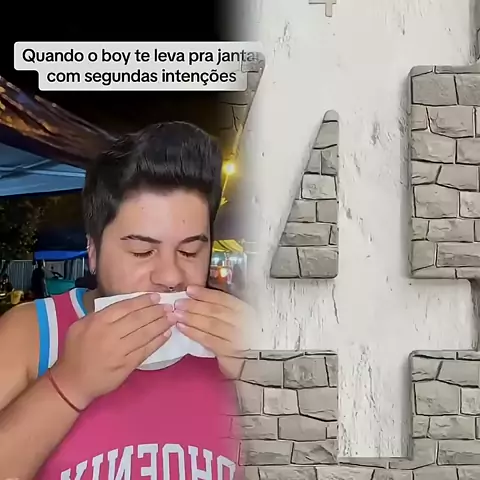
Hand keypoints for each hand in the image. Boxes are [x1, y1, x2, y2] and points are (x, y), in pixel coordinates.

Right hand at [51, 293, 171, 408]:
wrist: (72, 382)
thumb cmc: (75, 351)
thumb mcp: (80, 326)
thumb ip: (101, 315)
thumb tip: (125, 305)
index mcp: (98, 321)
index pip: (125, 307)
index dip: (143, 301)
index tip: (156, 297)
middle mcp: (109, 334)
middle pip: (138, 319)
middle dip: (156, 311)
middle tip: (169, 306)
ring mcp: (119, 351)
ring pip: (145, 334)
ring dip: (161, 324)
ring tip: (172, 318)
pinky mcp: (126, 366)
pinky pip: (146, 350)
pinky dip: (158, 341)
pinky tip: (166, 334)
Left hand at [169, 286, 250, 378]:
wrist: (254, 363)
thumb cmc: (243, 338)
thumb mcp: (239, 320)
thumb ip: (224, 309)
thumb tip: (200, 298)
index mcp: (246, 310)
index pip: (223, 298)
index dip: (205, 294)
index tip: (190, 289)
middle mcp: (243, 321)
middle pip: (215, 310)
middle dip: (194, 305)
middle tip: (178, 303)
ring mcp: (236, 337)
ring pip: (210, 324)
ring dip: (191, 318)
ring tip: (177, 314)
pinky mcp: (228, 351)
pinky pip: (208, 339)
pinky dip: (193, 332)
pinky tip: (182, 328)